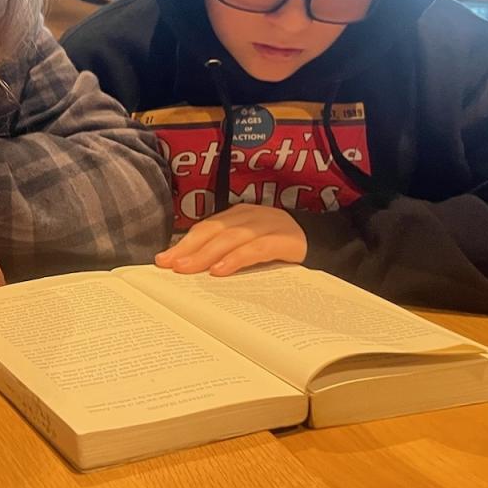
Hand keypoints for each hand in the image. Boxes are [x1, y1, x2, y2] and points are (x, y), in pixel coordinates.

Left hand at [154, 206, 306, 276]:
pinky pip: (256, 249)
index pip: (205, 229)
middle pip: (214, 231)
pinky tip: (220, 272)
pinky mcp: (286, 240)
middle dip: (189, 249)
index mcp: (238, 216)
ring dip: (207, 254)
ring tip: (188, 270)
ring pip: (231, 238)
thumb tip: (187, 270)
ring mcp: (269, 225)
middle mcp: (251, 216)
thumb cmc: (279, 251)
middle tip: (170, 266)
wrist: (326, 244)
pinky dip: (236, 259)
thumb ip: (223, 252)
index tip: (162, 261)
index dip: (183, 243)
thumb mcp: (248, 248)